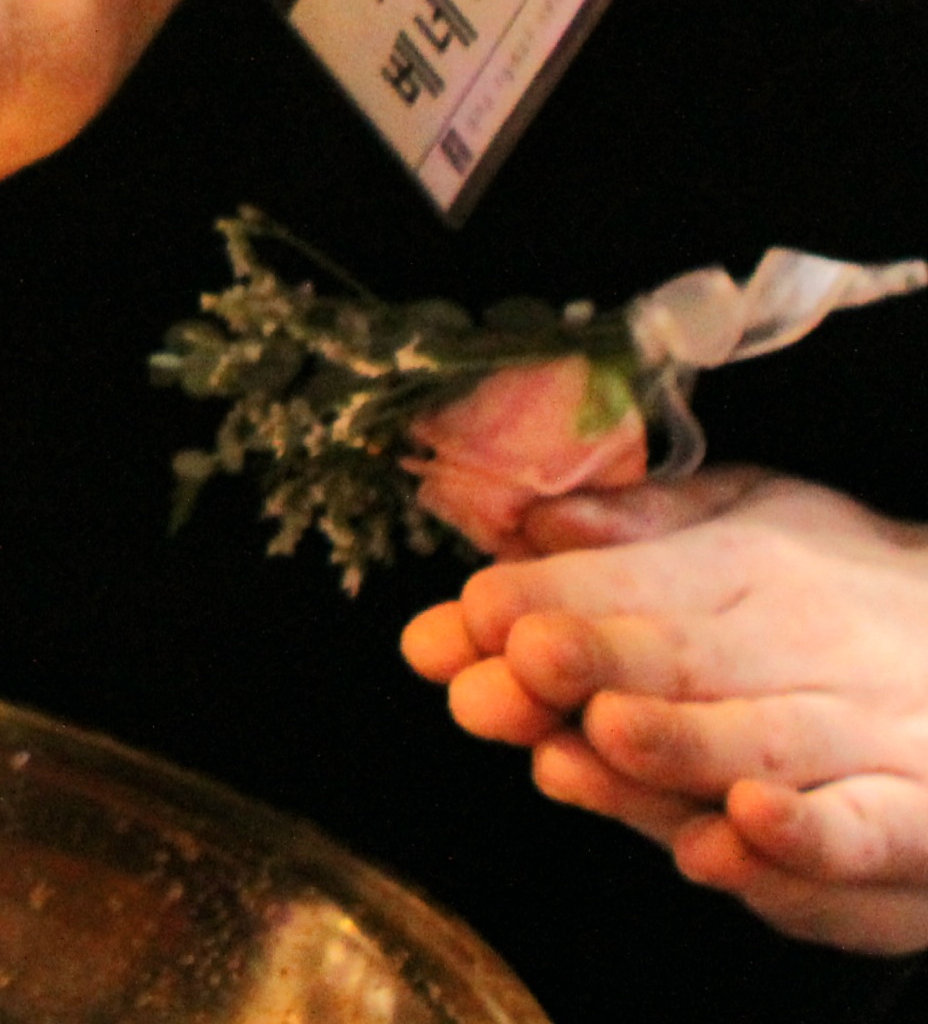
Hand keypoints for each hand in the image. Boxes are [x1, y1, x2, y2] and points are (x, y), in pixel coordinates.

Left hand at [400, 470, 927, 952]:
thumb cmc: (834, 586)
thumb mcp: (748, 518)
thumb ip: (636, 525)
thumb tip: (528, 518)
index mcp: (745, 566)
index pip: (634, 580)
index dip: (549, 598)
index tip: (470, 613)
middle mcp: (805, 645)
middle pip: (687, 661)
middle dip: (597, 664)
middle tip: (516, 666)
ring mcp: (865, 735)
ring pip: (765, 745)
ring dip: (684, 745)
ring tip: (603, 733)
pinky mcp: (918, 816)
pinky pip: (866, 828)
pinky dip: (810, 834)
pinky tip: (742, 826)